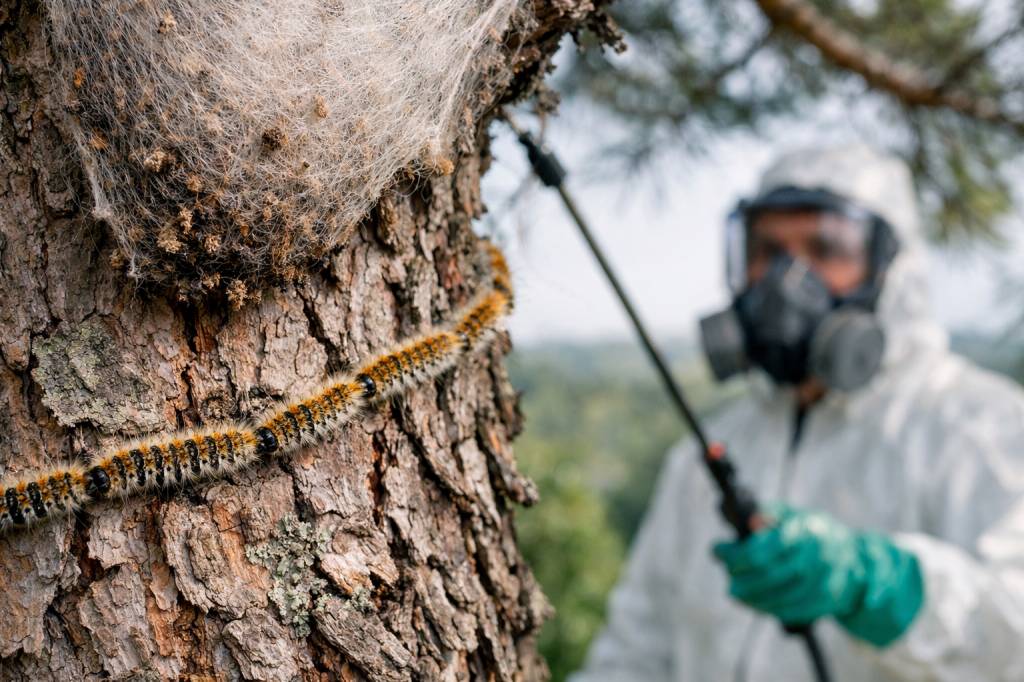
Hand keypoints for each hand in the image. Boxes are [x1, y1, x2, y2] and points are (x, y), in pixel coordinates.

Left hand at [712, 502, 923, 646]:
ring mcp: (823, 582)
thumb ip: (768, 514)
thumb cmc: (814, 533)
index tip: (718, 550)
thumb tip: (746, 521)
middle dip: (739, 576)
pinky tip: (754, 602)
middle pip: (767, 575)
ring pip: (777, 597)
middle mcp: (816, 557)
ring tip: (736, 591)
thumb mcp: (793, 514)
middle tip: (727, 574)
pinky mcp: (825, 602)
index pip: (761, 549)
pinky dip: (768, 608)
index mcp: (806, 530)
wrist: (856, 561)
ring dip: (750, 596)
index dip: (734, 553)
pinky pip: (790, 611)